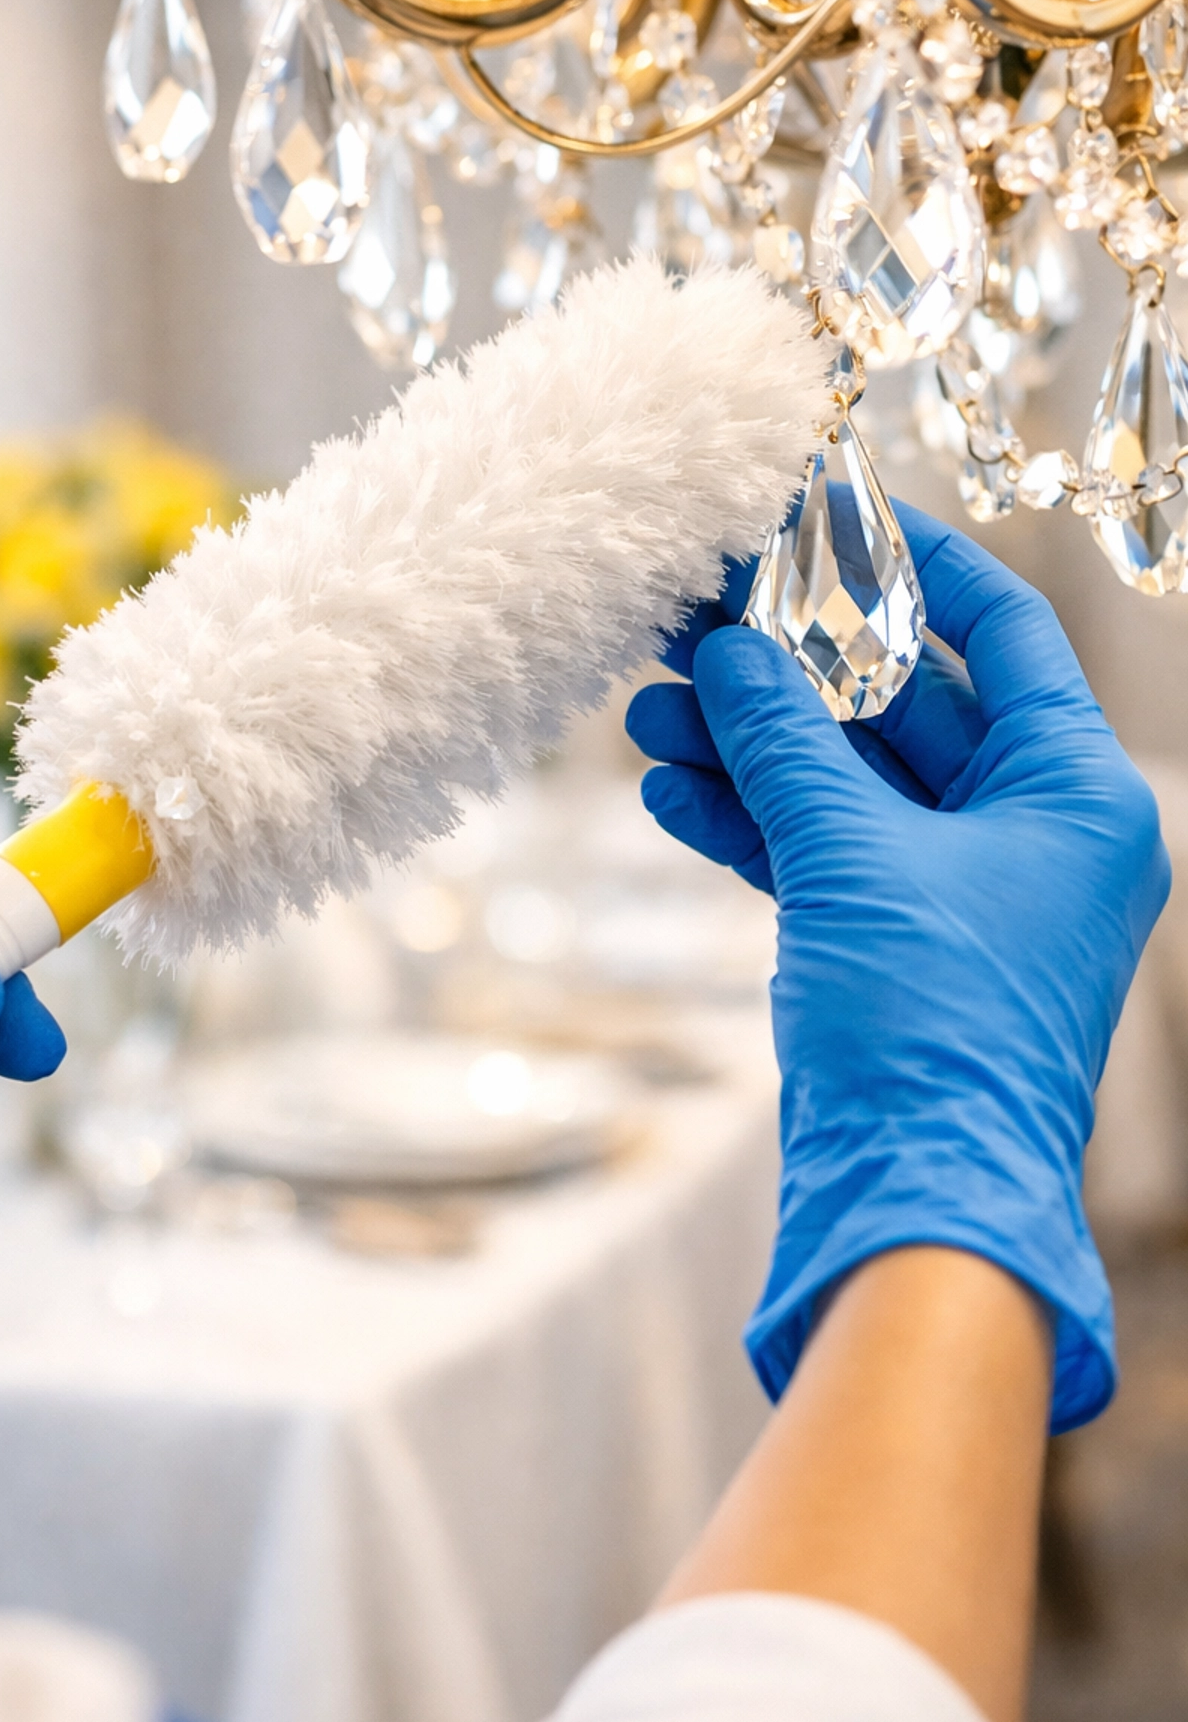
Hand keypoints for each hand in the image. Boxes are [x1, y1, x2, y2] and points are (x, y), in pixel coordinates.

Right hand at [626, 503, 1167, 1430]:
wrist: (913, 1205)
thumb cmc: (929, 1029)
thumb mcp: (853, 861)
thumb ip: (787, 746)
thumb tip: (730, 652)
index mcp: (1075, 794)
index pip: (1003, 634)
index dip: (914, 564)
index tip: (825, 516)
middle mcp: (1030, 834)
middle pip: (902, 707)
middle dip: (790, 668)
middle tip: (693, 615)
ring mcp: (960, 894)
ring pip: (844, 785)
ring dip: (748, 747)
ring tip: (647, 710)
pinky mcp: (895, 948)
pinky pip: (818, 856)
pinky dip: (749, 824)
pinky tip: (666, 793)